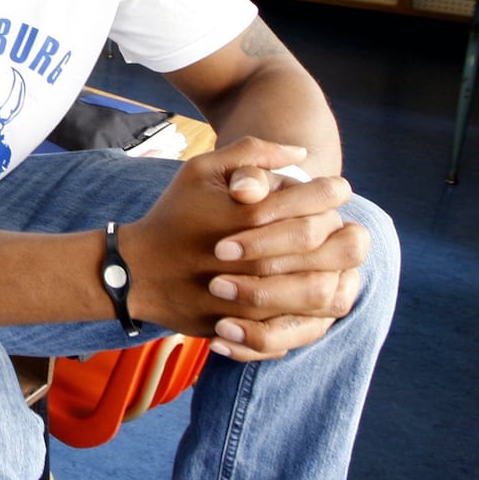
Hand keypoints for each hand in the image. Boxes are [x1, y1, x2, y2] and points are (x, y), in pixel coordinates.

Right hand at [122, 137, 362, 354]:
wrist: (138, 272)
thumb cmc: (172, 216)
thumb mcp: (200, 170)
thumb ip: (251, 153)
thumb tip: (301, 153)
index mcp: (249, 215)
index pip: (321, 200)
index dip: (334, 192)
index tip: (335, 191)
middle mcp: (258, 259)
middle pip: (333, 245)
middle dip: (340, 231)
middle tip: (334, 225)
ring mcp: (256, 297)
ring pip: (326, 289)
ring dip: (335, 272)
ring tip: (326, 260)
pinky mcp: (251, 326)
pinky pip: (303, 323)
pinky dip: (314, 307)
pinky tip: (307, 288)